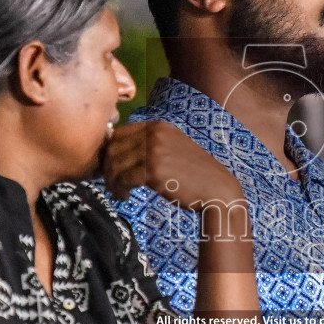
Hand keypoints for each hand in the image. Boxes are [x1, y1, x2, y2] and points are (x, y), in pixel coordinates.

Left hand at [102, 122, 246, 213]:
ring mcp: (154, 150)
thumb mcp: (171, 150)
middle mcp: (155, 133)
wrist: (217, 191)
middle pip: (114, 147)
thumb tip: (115, 153)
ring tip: (117, 192)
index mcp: (159, 126)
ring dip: (111, 181)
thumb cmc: (193, 175)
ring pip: (116, 163)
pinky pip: (123, 178)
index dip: (110, 151)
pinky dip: (119, 189)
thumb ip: (148, 146)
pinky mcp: (154, 170)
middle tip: (110, 183)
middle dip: (107, 167)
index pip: (120, 133)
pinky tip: (123, 196)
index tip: (110, 168)